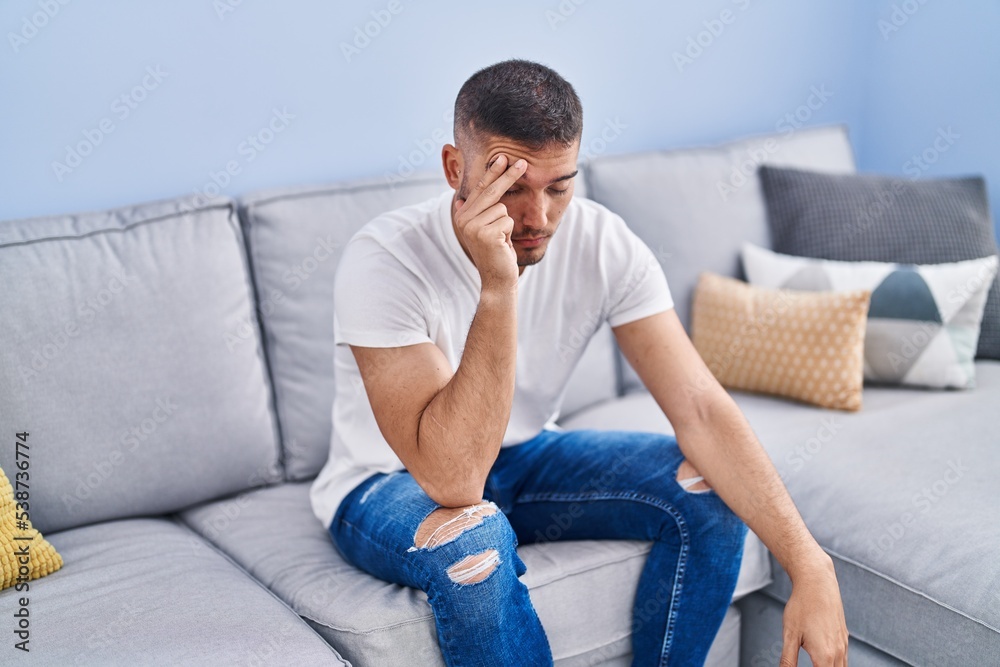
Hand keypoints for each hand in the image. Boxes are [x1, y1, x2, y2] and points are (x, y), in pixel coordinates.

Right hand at [454, 153, 526, 292]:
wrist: (497, 279)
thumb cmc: (495, 253)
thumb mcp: (484, 230)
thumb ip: (475, 212)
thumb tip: (459, 198)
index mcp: (462, 215)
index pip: (480, 189)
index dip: (492, 172)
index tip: (503, 157)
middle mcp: (463, 219)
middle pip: (491, 192)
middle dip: (508, 176)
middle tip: (523, 162)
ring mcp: (472, 226)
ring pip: (502, 208)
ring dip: (507, 224)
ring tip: (501, 239)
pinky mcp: (485, 234)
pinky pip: (507, 220)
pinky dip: (509, 232)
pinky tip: (502, 244)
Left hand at [780, 555, 848, 665]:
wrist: (817, 582)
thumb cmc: (801, 606)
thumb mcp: (790, 634)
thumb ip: (788, 660)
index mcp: (824, 657)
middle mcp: (838, 653)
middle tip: (813, 666)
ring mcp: (843, 645)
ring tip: (819, 665)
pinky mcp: (844, 637)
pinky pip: (843, 660)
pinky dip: (836, 666)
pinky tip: (826, 663)